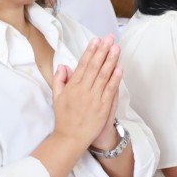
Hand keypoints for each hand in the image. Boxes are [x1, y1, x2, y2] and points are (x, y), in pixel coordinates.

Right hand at [52, 36, 120, 150]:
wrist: (70, 138)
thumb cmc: (64, 118)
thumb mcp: (56, 97)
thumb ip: (60, 80)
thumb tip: (64, 66)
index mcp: (72, 86)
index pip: (83, 65)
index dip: (90, 51)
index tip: (96, 40)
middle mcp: (83, 90)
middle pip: (95, 67)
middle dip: (103, 51)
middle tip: (109, 38)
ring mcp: (94, 98)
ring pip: (104, 76)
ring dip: (111, 60)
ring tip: (116, 48)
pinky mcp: (103, 107)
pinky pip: (110, 90)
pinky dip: (115, 79)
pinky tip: (119, 68)